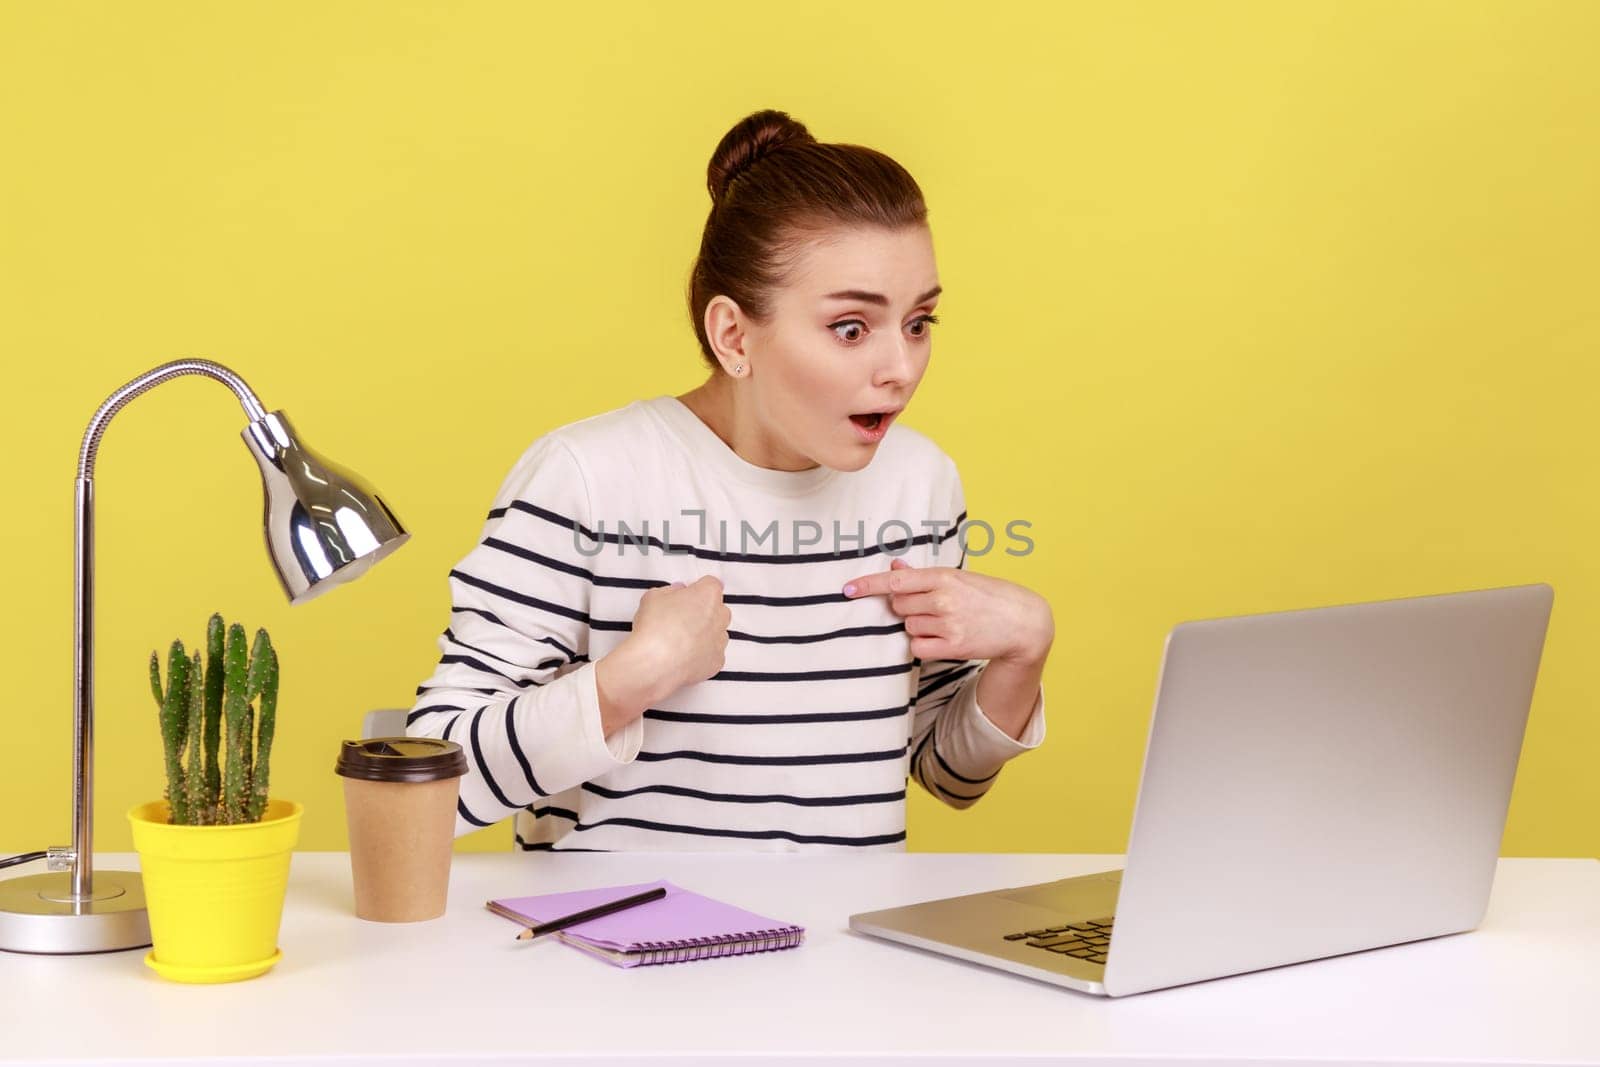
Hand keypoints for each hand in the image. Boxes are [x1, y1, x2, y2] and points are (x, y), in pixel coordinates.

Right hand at [627, 576, 731, 694]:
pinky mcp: (717, 662)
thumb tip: (676, 594)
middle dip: (702, 611)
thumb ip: (670, 591)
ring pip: (716, 632)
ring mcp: (720, 641)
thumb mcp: (654, 596)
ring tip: (679, 639)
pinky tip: (682, 655)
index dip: (697, 589)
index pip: (711, 584)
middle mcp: (720, 617)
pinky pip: (712, 654)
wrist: (654, 663)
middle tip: (680, 617)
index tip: (687, 594)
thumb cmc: (655, 628)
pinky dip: (701, 654)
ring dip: (703, 633)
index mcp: (708, 595)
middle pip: (717, 608)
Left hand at [843, 558, 1053, 665]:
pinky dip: (924, 645)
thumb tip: (894, 566)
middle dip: (906, 607)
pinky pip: (918, 648)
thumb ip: (923, 576)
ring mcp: (948, 623)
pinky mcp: (953, 646)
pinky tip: (944, 638)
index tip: (846, 589)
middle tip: (931, 607)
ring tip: (946, 622)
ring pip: (908, 627)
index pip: (896, 581)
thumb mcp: (958, 579)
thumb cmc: (988, 596)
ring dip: (918, 626)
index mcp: (943, 576)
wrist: (1023, 622)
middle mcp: (943, 599)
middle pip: (898, 606)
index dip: (868, 585)